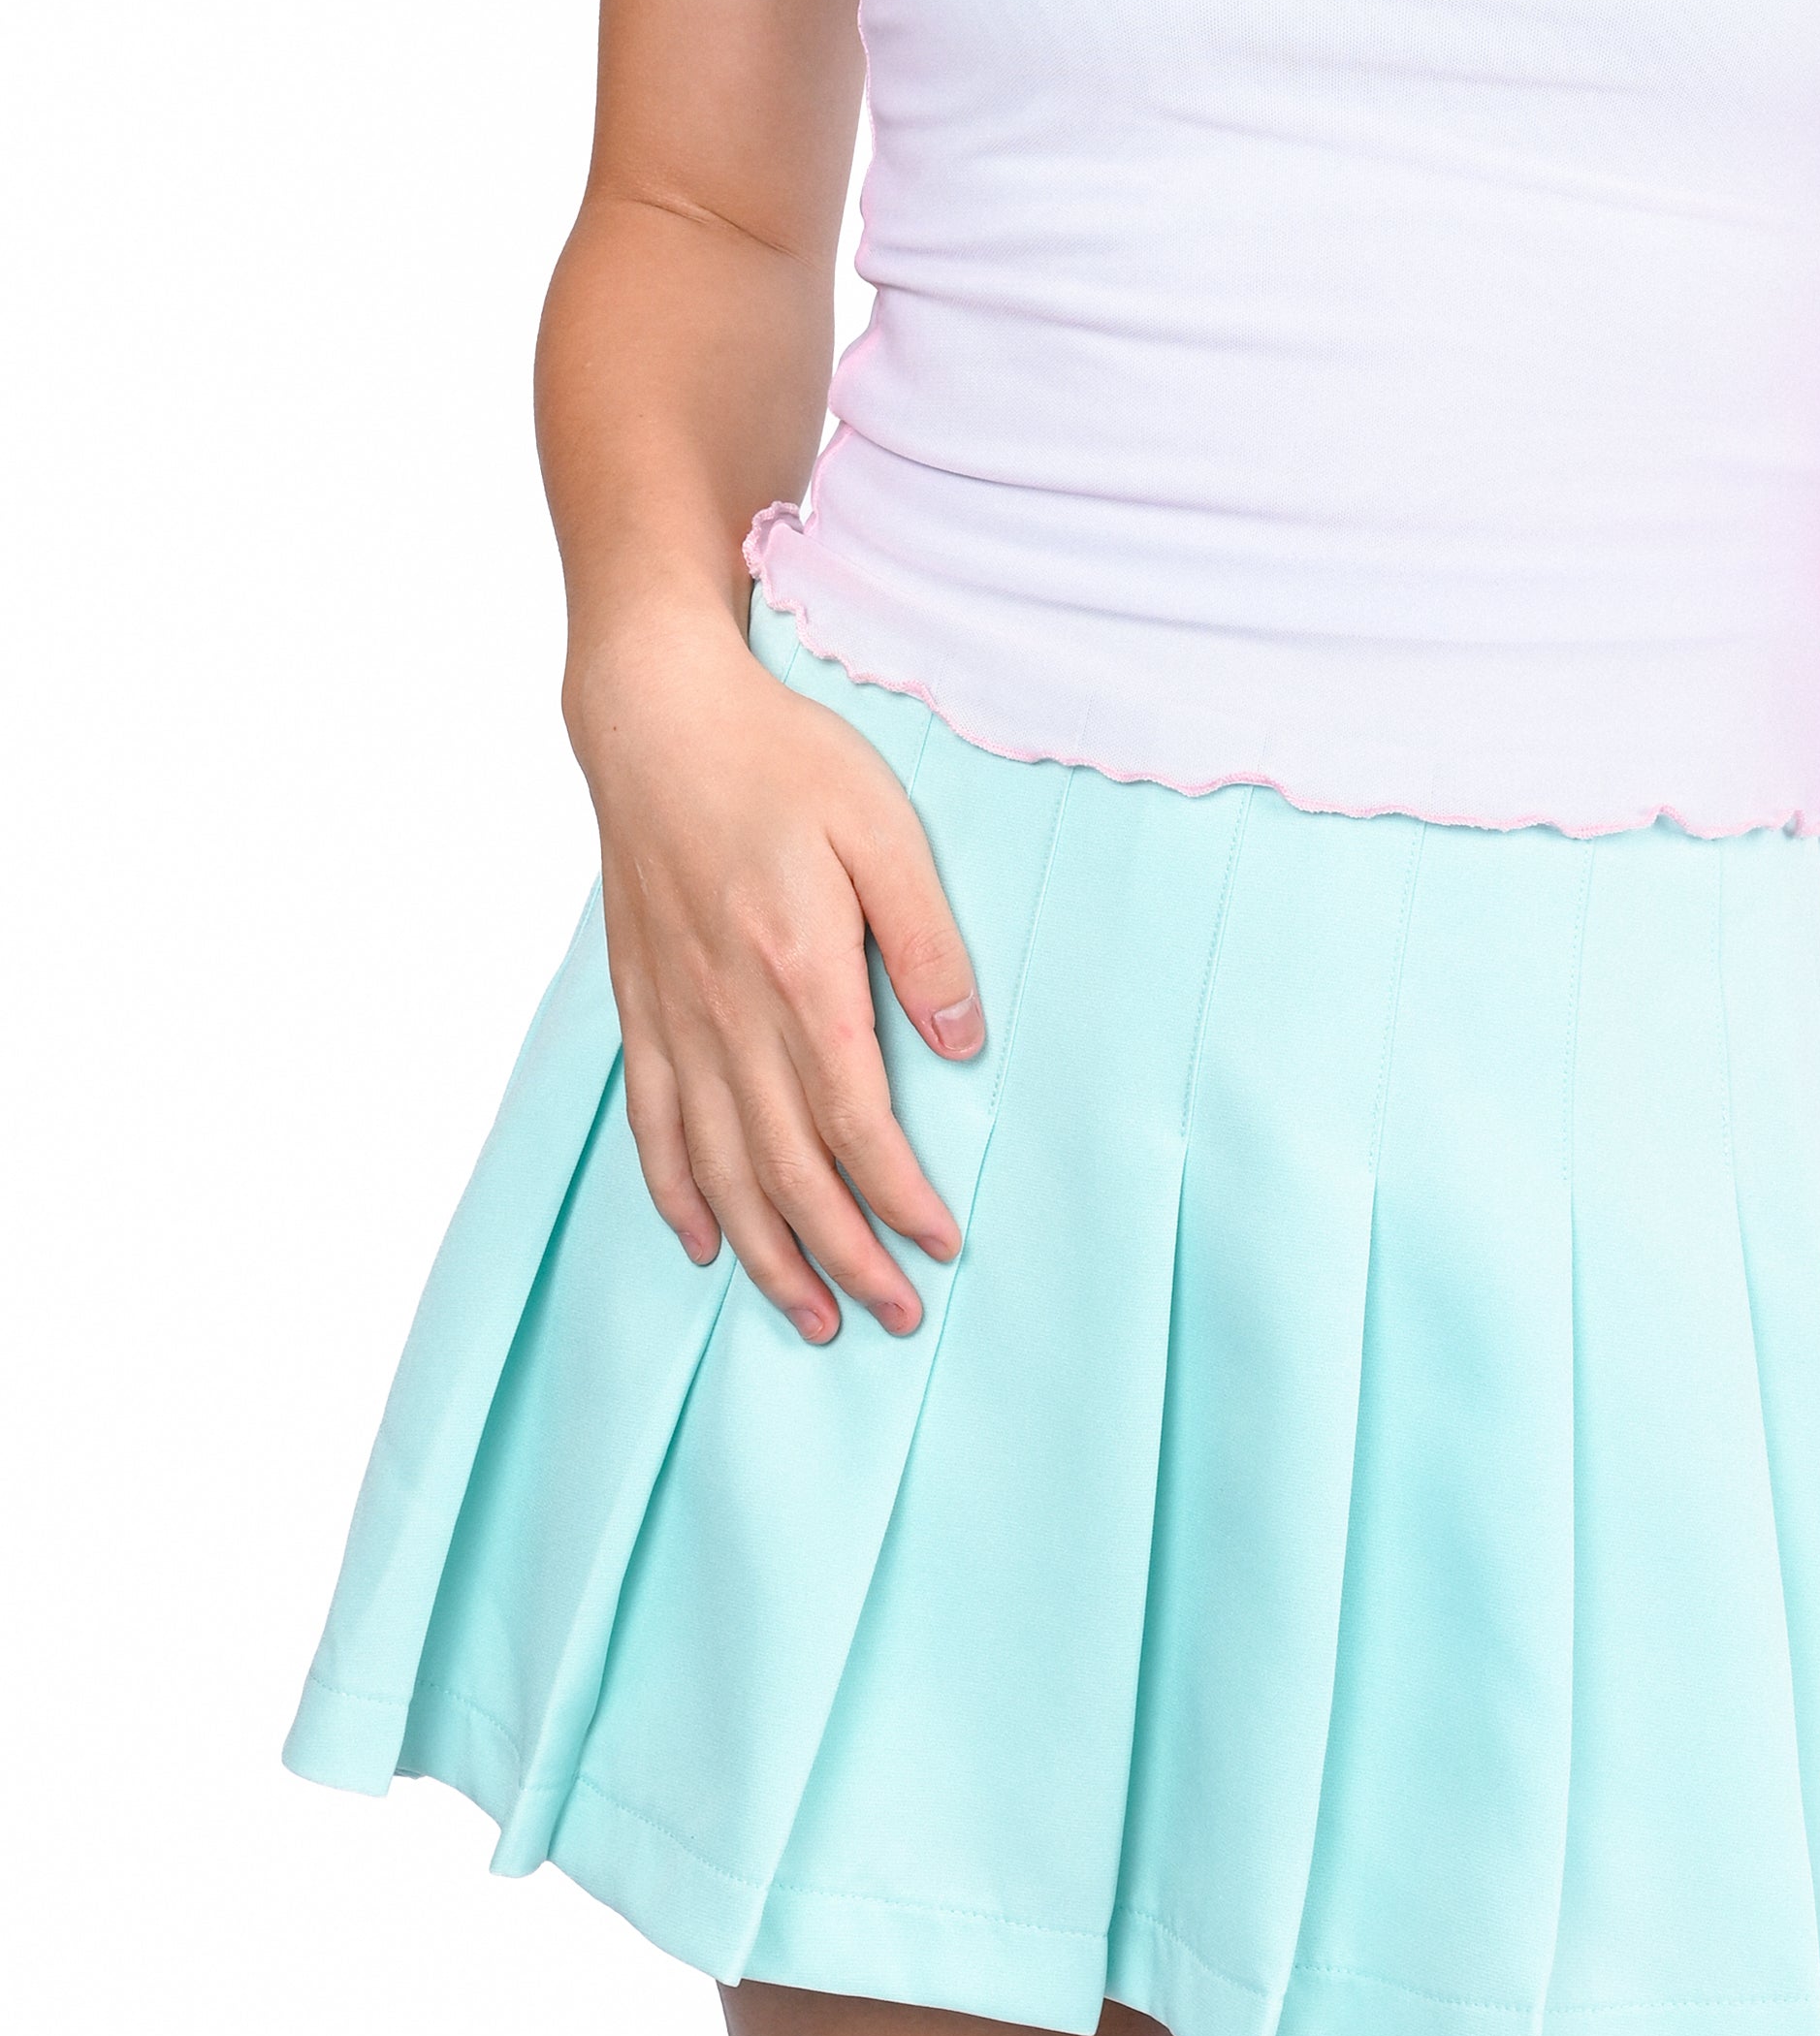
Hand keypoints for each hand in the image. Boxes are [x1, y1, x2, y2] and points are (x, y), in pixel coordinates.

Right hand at [571, 605, 983, 1341]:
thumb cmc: (781, 758)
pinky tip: (707, 1243)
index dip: (897, 1197)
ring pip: (718, 1168)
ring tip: (812, 1316)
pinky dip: (678, 1194)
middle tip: (893, 1317)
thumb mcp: (883, 827)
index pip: (854, 1121)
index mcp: (798, 972)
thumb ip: (927, 941)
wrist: (655, 717)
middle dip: (845, 1256)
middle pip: (786, 1169)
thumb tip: (963, 1046)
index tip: (941, 1244)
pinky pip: (652, 1124)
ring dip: (767, 1253)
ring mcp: (673, 1015)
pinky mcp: (639, 1004)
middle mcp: (727, 1012)